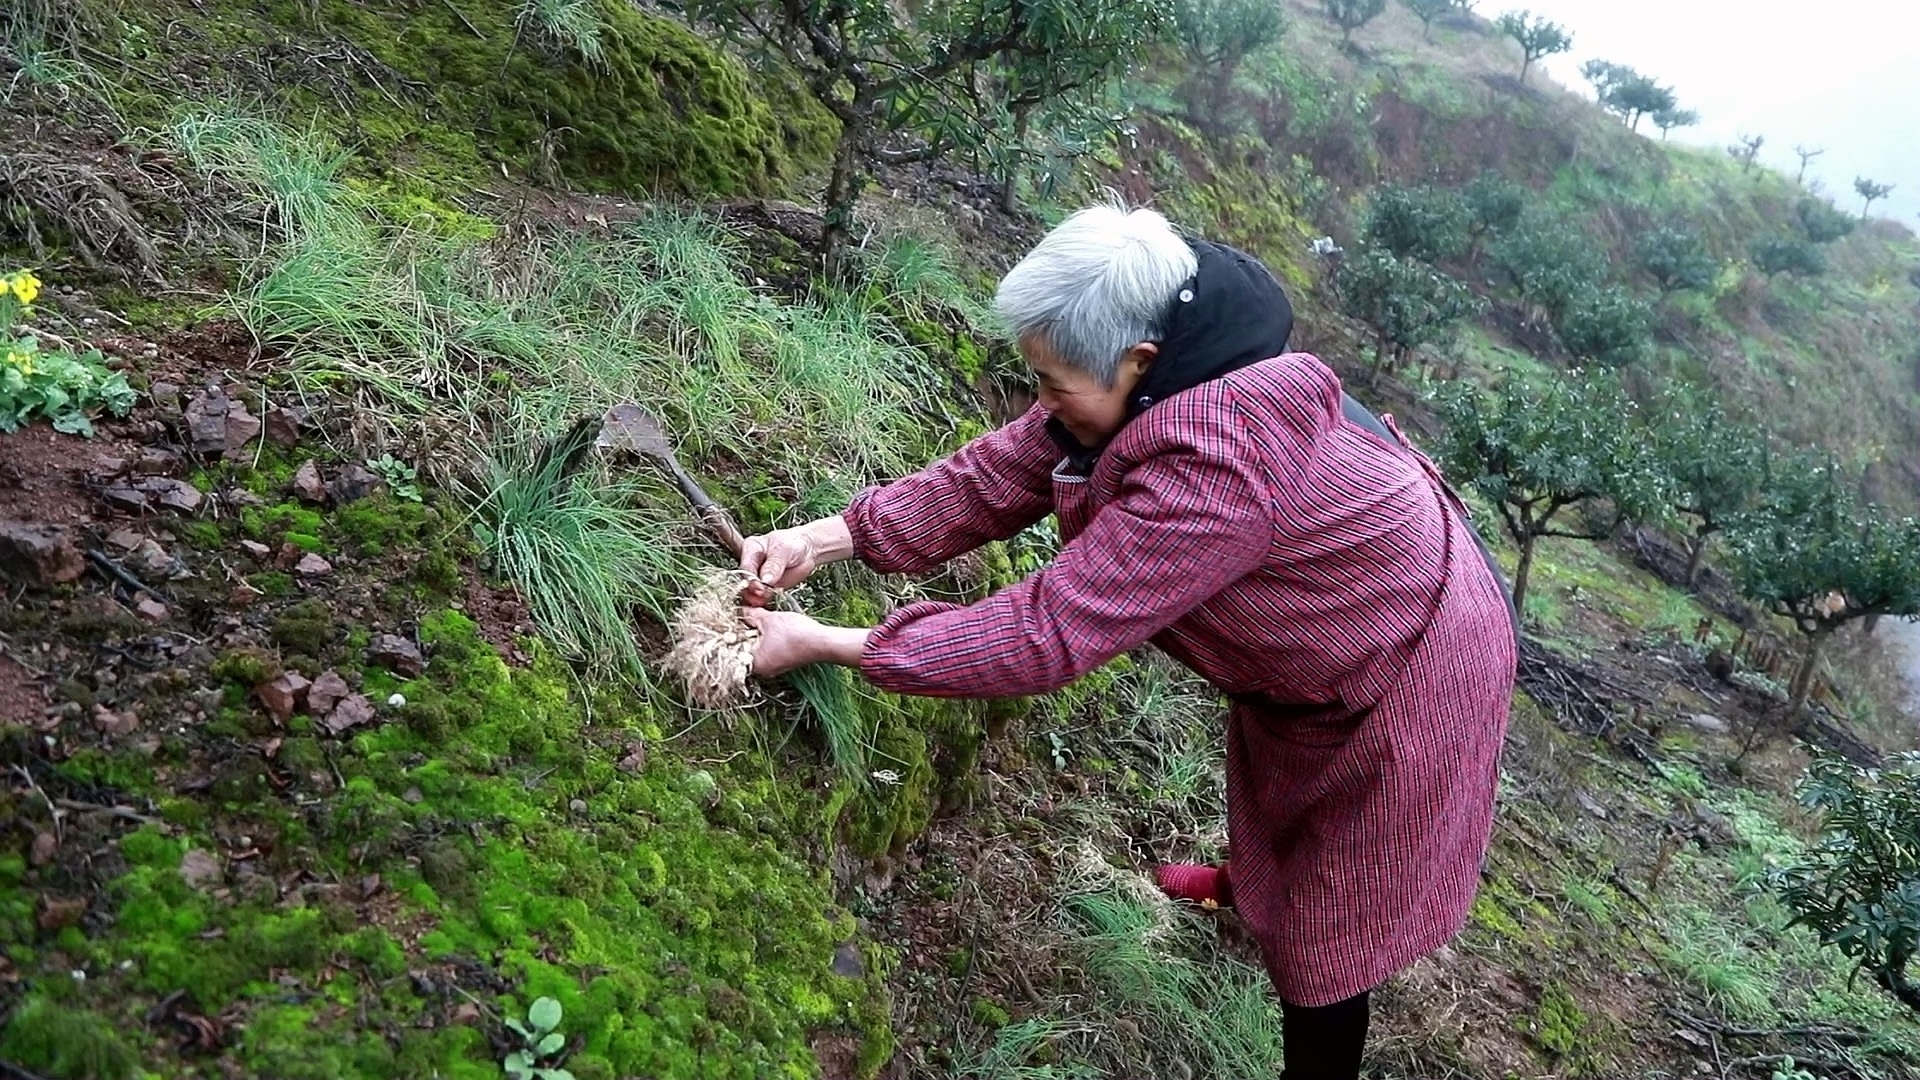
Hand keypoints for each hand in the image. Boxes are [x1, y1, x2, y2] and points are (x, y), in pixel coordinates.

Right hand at [739, 527, 818, 605]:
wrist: (807, 551)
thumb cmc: (794, 543)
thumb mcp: (784, 549)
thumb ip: (774, 564)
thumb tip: (765, 580)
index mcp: (751, 548)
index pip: (745, 566)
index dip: (751, 579)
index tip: (759, 587)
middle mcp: (752, 564)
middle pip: (745, 581)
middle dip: (753, 591)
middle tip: (763, 595)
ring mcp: (758, 577)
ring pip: (751, 592)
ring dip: (758, 599)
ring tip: (768, 598)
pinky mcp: (766, 588)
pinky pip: (762, 598)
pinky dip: (765, 602)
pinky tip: (770, 601)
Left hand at [741, 607, 871, 676]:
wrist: (822, 643)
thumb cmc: (796, 634)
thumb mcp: (769, 620)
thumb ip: (751, 615)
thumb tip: (740, 611)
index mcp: (753, 663)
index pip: (731, 650)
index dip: (729, 633)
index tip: (728, 621)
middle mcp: (761, 670)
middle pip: (742, 650)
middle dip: (742, 633)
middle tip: (742, 618)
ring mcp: (772, 667)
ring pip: (754, 649)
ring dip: (753, 635)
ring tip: (755, 620)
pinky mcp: (781, 663)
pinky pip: (765, 651)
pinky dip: (764, 640)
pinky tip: (767, 627)